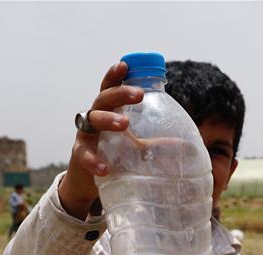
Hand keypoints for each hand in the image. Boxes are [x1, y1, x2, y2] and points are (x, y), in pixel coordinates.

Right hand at [58, 61, 144, 218]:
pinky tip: (105, 168)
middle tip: (138, 94)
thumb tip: (184, 144)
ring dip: (108, 119)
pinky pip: (84, 154)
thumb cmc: (113, 155)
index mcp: (109, 111)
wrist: (89, 182)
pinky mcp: (79, 155)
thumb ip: (154, 141)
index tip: (125, 64)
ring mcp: (85, 135)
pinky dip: (94, 160)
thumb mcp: (134, 146)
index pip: (110, 88)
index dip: (115, 75)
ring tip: (124, 124)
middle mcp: (94, 118)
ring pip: (91, 120)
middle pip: (103, 99)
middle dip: (119, 93)